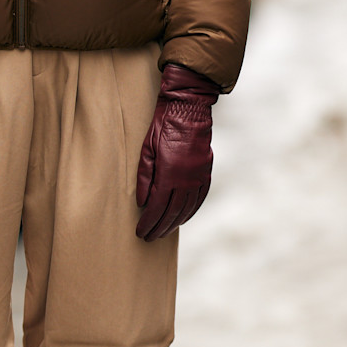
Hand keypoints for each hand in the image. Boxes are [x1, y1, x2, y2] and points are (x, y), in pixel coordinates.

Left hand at [135, 63, 219, 240]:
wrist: (189, 109)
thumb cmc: (163, 127)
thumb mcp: (146, 150)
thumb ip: (144, 178)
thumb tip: (142, 203)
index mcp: (168, 174)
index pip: (156, 207)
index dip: (148, 222)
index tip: (141, 232)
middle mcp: (186, 179)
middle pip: (172, 212)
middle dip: (159, 227)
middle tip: (150, 237)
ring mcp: (198, 177)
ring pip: (186, 209)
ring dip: (174, 223)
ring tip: (163, 232)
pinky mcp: (206, 172)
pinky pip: (199, 199)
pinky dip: (190, 212)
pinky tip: (182, 218)